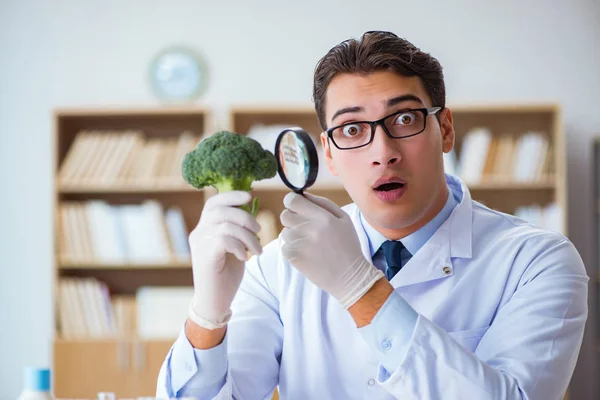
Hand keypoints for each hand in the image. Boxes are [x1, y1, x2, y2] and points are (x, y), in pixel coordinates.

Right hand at [188, 191, 262, 329]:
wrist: (215, 302)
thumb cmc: (226, 275)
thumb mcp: (235, 246)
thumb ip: (238, 229)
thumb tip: (252, 208)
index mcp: (204, 228)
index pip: (214, 202)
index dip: (231, 195)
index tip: (249, 196)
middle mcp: (198, 233)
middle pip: (222, 211)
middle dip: (245, 217)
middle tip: (258, 231)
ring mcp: (200, 244)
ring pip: (226, 226)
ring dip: (248, 236)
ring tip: (256, 250)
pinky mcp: (205, 256)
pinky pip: (225, 240)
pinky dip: (240, 246)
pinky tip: (244, 257)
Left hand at [280, 192, 383, 308]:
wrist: (350, 277)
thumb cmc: (347, 245)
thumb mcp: (343, 219)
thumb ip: (322, 203)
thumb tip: (302, 194)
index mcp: (323, 217)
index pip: (292, 200)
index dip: (293, 202)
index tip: (298, 208)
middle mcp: (310, 228)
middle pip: (285, 215)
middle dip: (293, 219)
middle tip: (307, 229)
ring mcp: (301, 243)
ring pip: (285, 232)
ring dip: (294, 236)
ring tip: (311, 244)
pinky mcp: (294, 257)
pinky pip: (284, 246)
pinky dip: (292, 250)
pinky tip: (307, 254)